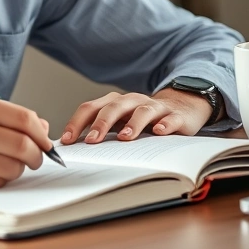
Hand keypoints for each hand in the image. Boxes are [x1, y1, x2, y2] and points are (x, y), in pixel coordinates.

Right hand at [0, 93, 51, 191]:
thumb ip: (7, 116)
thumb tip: (42, 128)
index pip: (24, 119)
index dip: (41, 134)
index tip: (45, 142)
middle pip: (23, 145)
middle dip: (37, 155)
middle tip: (36, 158)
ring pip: (13, 167)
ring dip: (18, 168)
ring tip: (8, 163)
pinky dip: (1, 178)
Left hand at [60, 89, 212, 144]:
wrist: (180, 108)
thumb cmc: (142, 120)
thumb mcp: (119, 123)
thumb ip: (100, 131)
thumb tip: (71, 147)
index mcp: (115, 102)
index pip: (91, 108)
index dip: (77, 123)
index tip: (67, 140)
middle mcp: (132, 101)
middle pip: (114, 107)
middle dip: (101, 123)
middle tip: (92, 140)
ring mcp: (154, 107)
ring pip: (142, 111)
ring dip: (133, 123)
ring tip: (125, 137)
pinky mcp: (175, 116)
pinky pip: (170, 118)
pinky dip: (165, 124)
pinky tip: (159, 132)